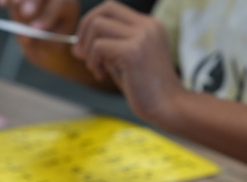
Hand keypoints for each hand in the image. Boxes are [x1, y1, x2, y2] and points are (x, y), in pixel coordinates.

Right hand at [0, 0, 82, 75]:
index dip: (47, 16)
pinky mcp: (23, 0)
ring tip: (14, 5)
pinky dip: (8, 0)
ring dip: (18, 0)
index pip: (59, 5)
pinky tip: (2, 4)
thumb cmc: (53, 46)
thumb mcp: (54, 49)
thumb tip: (26, 38)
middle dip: (34, 3)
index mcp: (67, 6)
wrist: (49, 42)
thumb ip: (43, 43)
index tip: (36, 28)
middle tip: (26, 13)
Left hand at [73, 1, 184, 123]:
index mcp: (149, 25)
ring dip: (89, 49)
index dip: (92, 23)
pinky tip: (101, 75)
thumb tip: (77, 46)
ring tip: (98, 69)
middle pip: (105, 9)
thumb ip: (105, 51)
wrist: (169, 107)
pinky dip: (93, 62)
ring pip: (98, 26)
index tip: (85, 46)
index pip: (112, 8)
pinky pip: (99, 47)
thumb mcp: (124, 64)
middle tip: (83, 54)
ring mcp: (142, 36)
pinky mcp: (133, 51)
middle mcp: (147, 26)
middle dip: (85, 29)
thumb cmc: (147, 90)